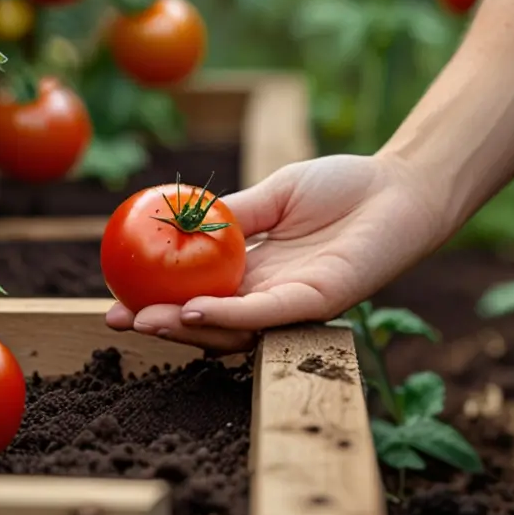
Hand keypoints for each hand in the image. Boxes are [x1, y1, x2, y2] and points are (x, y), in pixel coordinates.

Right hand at [104, 153, 446, 351]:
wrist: (398, 186)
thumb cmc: (341, 186)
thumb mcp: (273, 194)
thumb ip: (233, 213)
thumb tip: (178, 217)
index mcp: (255, 269)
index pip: (197, 292)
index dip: (156, 297)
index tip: (115, 295)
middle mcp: (270, 293)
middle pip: (207, 321)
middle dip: (160, 324)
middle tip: (117, 319)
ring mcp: (294, 302)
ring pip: (233, 328)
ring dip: (186, 327)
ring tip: (145, 319)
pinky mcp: (321, 301)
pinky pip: (269, 314)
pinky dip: (231, 316)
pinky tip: (193, 310)